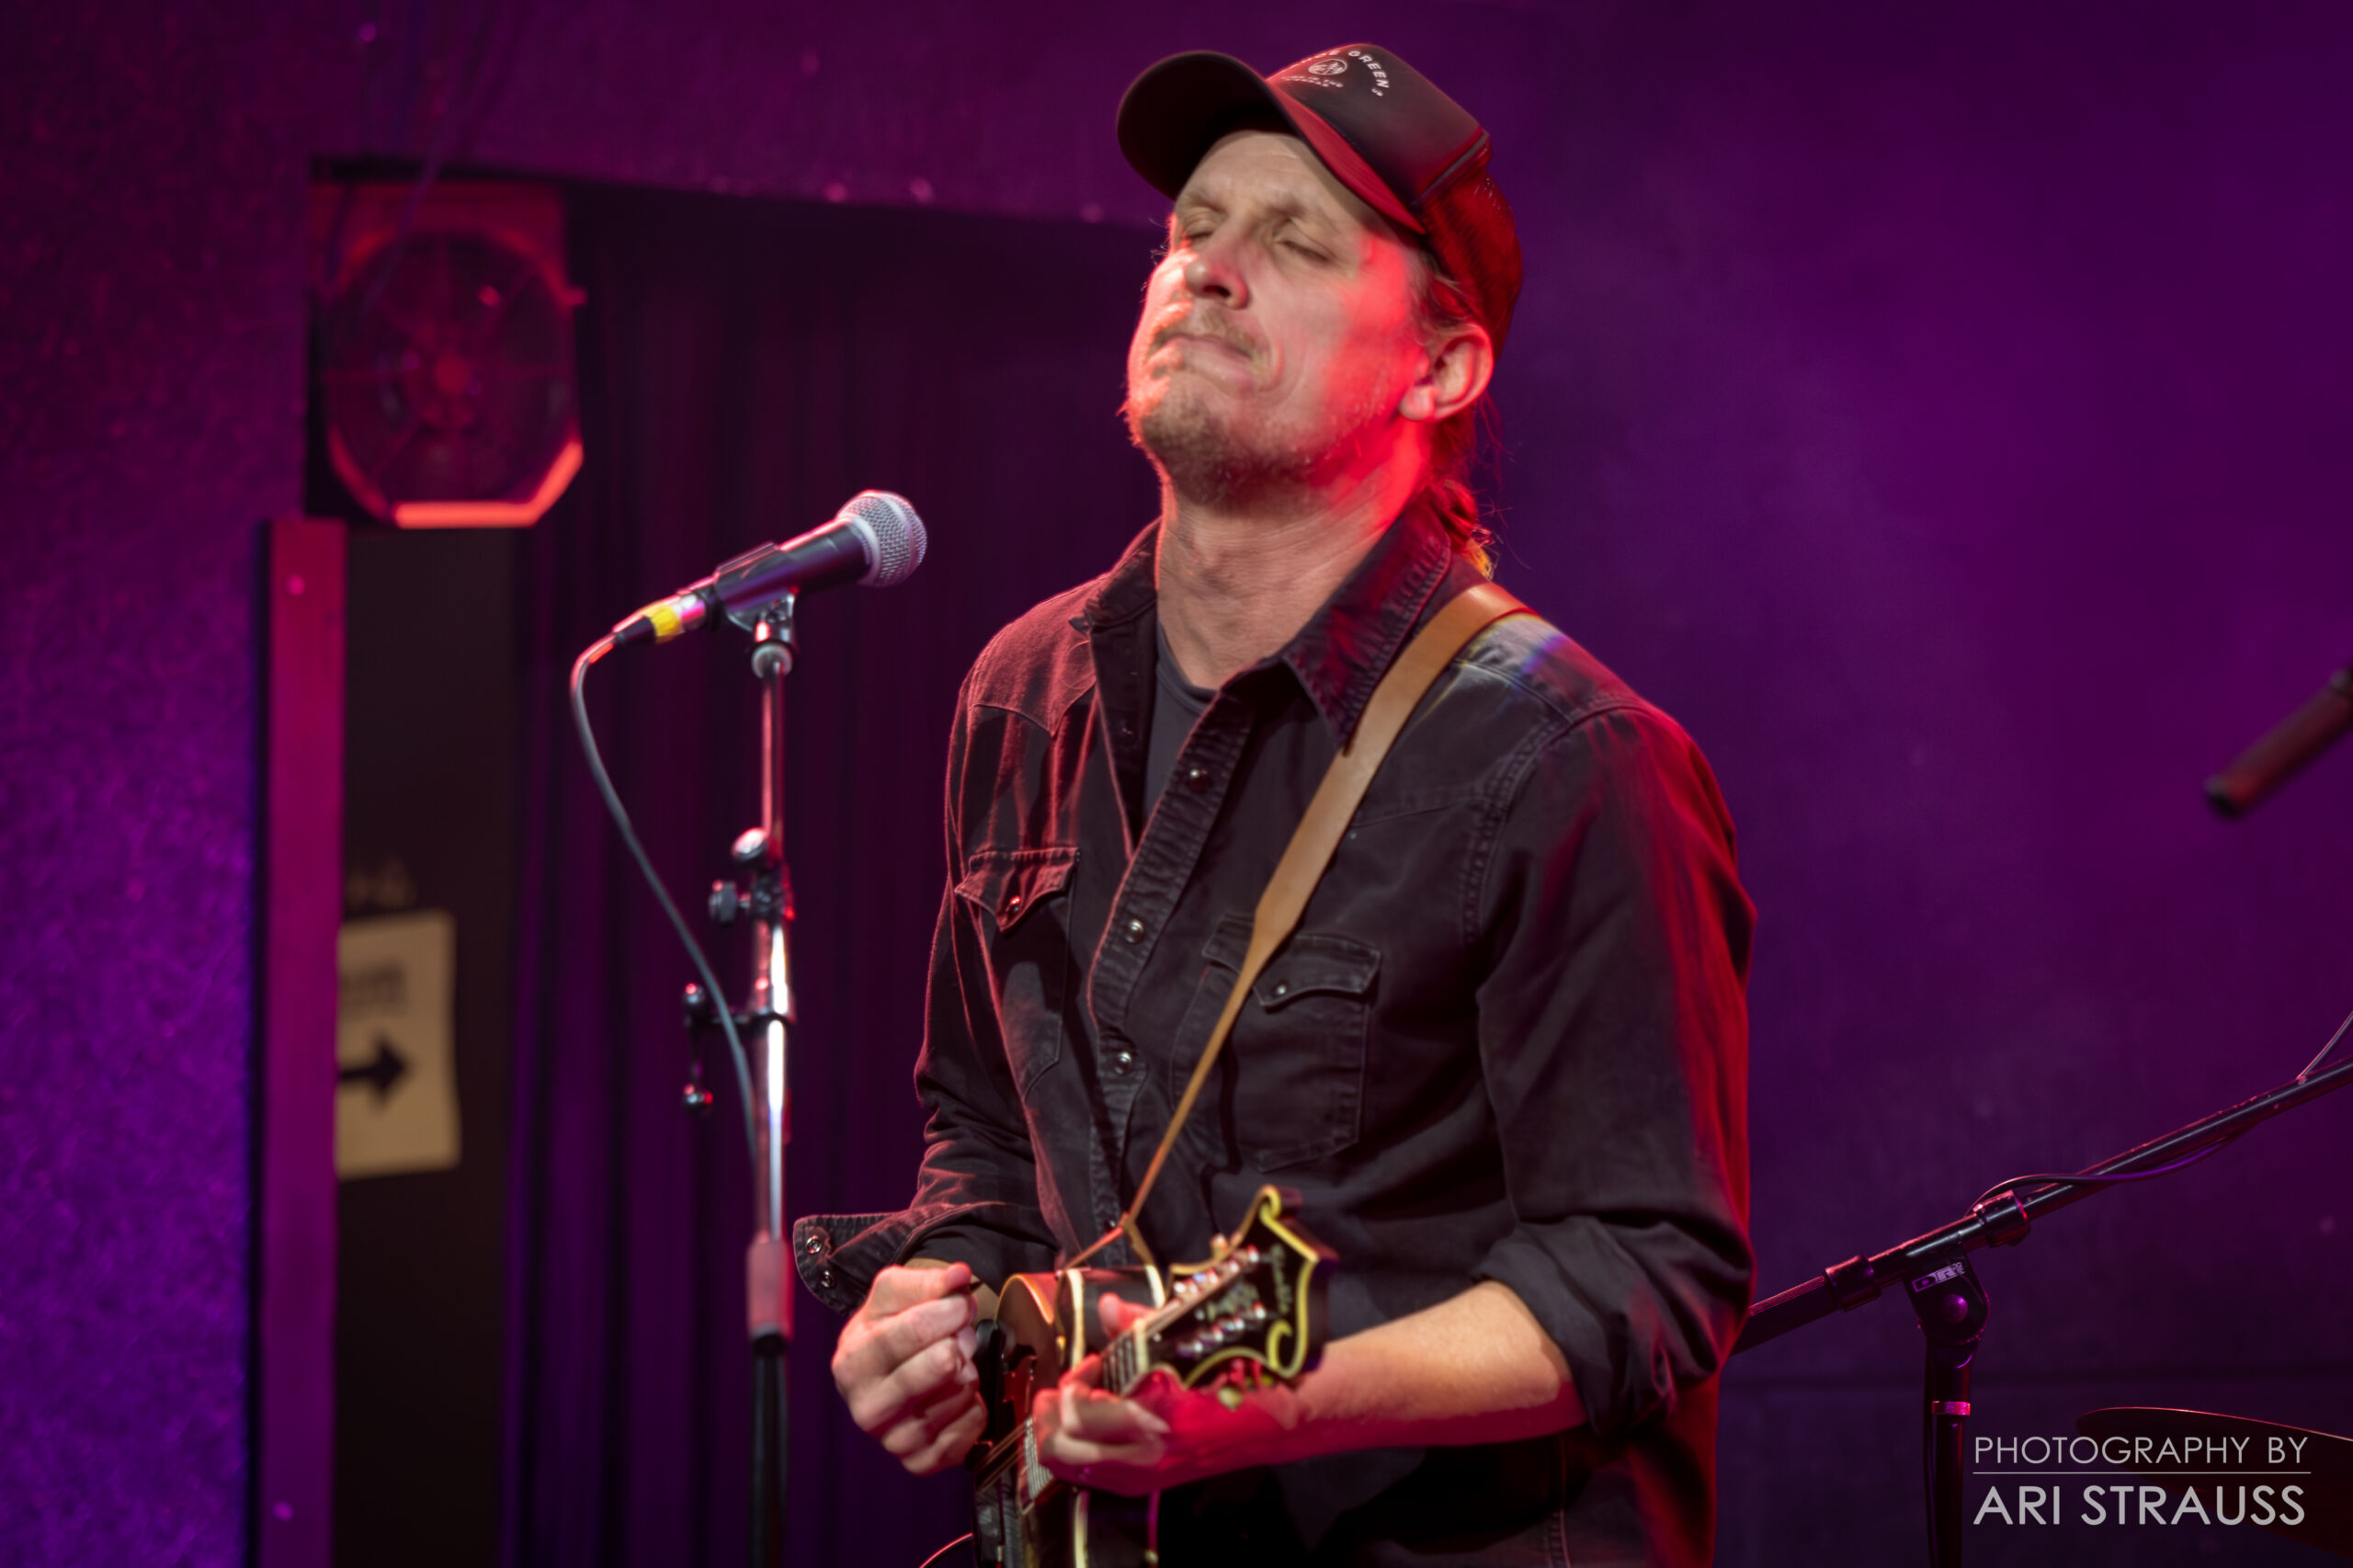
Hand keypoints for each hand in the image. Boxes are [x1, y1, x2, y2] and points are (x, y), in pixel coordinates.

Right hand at [830, 1261, 984, 1474]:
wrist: (887, 1369)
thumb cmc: (888, 1328)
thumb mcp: (894, 1294)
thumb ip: (926, 1281)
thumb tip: (958, 1275)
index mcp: (852, 1364)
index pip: (907, 1334)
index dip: (943, 1313)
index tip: (960, 1302)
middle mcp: (867, 1409)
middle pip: (937, 1367)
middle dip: (960, 1341)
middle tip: (961, 1334)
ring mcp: (894, 1441)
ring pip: (960, 1395)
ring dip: (968, 1372)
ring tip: (955, 1363)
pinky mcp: (923, 1462)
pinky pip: (971, 1427)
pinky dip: (975, 1406)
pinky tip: (958, 1394)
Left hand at [1031, 1294, 1302, 1495]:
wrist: (1285, 1412)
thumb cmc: (1241, 1368)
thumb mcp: (1189, 1336)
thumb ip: (1141, 1323)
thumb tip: (1108, 1306)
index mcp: (1155, 1409)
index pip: (1078, 1410)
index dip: (1071, 1382)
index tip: (1088, 1363)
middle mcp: (1149, 1449)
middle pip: (1065, 1452)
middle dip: (1047, 1421)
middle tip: (1050, 1395)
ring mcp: (1154, 1471)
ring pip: (1078, 1473)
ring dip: (1061, 1441)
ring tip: (1062, 1413)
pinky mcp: (1161, 1481)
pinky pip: (1103, 1481)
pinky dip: (1084, 1459)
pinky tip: (1089, 1435)